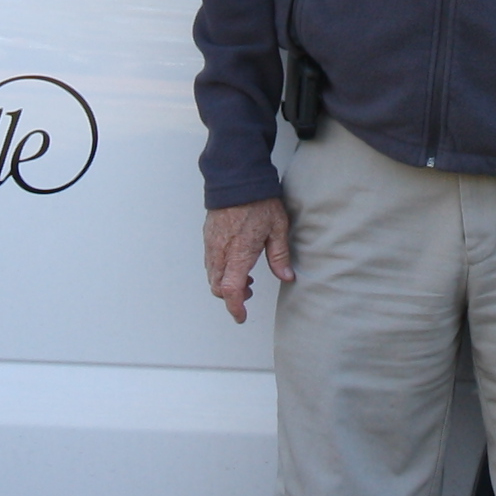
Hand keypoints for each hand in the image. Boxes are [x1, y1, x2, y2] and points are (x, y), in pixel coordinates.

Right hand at [206, 199, 291, 323]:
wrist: (236, 178)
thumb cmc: (258, 201)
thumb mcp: (277, 228)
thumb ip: (280, 255)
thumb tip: (287, 276)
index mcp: (239, 253)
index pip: (230, 290)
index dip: (235, 307)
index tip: (241, 316)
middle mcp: (221, 251)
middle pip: (218, 287)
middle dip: (231, 297)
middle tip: (249, 294)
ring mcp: (211, 244)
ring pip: (212, 275)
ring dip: (226, 283)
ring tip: (246, 277)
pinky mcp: (208, 236)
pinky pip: (210, 262)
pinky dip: (221, 270)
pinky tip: (236, 261)